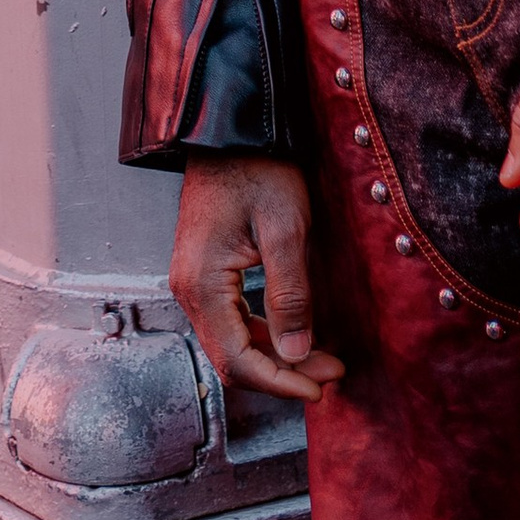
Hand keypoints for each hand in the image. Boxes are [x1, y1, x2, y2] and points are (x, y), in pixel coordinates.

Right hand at [169, 152, 345, 402]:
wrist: (231, 131)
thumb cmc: (259, 170)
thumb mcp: (284, 231)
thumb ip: (290, 296)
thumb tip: (296, 355)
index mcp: (202, 284)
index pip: (237, 361)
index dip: (281, 383)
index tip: (320, 388)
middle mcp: (187, 289)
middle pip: (232, 358)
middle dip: (282, 374)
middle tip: (331, 371)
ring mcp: (192, 281)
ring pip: (231, 342)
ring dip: (274, 356)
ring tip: (322, 357)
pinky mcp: (204, 272)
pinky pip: (229, 320)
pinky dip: (262, 335)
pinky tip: (293, 332)